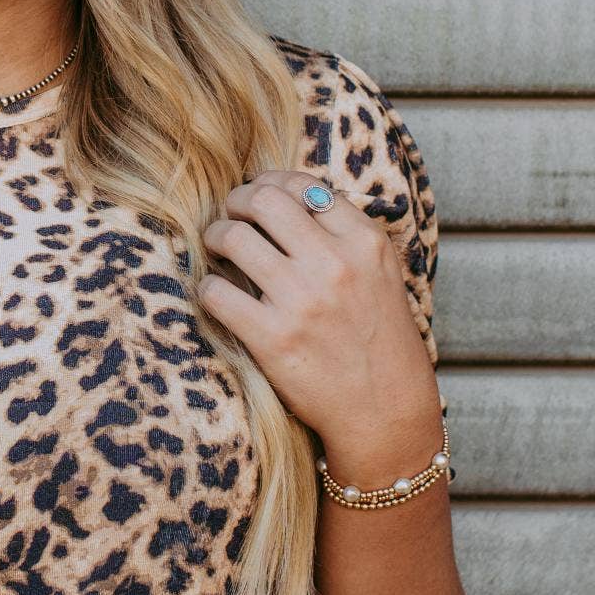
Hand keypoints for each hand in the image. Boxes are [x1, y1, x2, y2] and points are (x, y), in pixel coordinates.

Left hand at [194, 167, 441, 474]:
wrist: (386, 412)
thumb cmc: (381, 342)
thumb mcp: (382, 275)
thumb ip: (346, 236)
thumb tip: (291, 199)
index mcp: (365, 243)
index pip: (303, 187)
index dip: (270, 183)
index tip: (258, 195)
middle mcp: (334, 264)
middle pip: (263, 200)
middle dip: (236, 202)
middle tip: (230, 217)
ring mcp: (302, 302)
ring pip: (233, 238)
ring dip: (216, 238)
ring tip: (218, 250)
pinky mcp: (272, 339)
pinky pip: (216, 292)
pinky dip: (208, 288)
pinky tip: (217, 295)